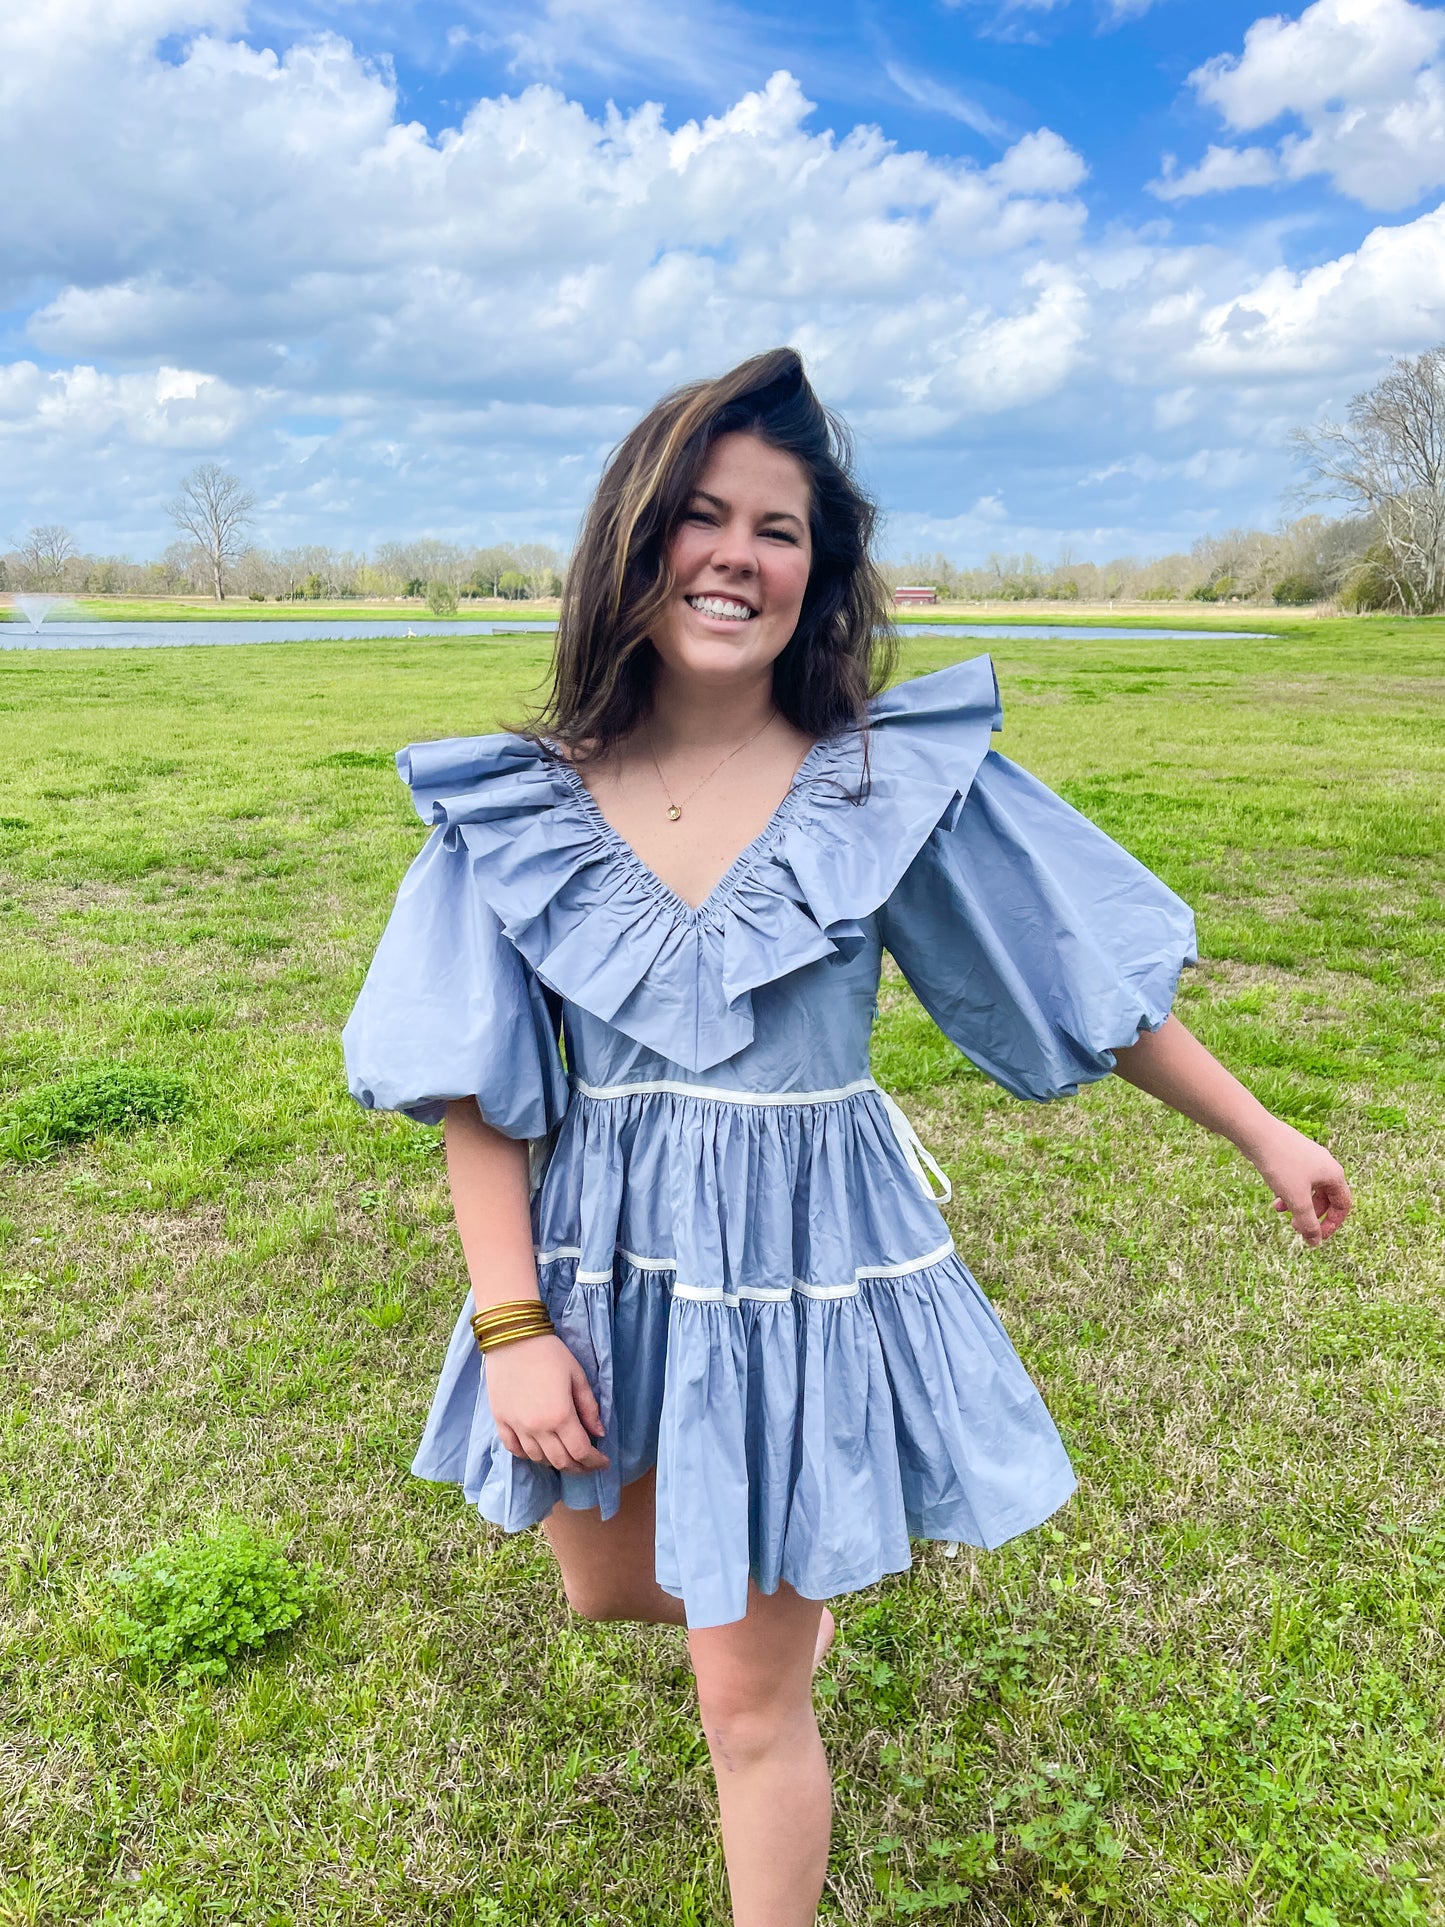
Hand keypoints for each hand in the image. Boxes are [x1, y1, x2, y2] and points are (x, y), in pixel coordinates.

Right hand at [483, 1331, 610, 1472]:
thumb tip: (599, 1432)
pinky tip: (538, 1451)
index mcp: (560, 1416)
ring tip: (565, 1455)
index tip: (604, 1461)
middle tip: (588, 1463)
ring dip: (555, 1462)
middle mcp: (537, 1428)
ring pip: (537, 1458)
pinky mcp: (500, 1421)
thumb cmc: (549, 1353)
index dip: (595, 1461)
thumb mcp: (577, 1376)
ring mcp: (516, 1426)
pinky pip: (514, 1449)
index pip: (581, 1452)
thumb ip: (589, 1408)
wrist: (511, 1338)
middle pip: (560, 1461)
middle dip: (578, 1467)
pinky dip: (528, 1455)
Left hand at [1247, 1122, 1351, 1246]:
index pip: (1343, 1205)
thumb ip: (1308, 1223)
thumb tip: (1316, 1242)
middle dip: (1311, 1214)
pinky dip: (1288, 1191)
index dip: (1332, 1224)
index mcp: (1333, 1174)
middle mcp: (1325, 1164)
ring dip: (1297, 1204)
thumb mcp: (1296, 1199)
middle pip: (1325, 1198)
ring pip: (1309, 1189)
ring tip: (1279, 1211)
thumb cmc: (1281, 1165)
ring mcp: (1309, 1157)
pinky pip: (1296, 1179)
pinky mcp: (1292, 1154)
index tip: (1317, 1236)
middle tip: (1294, 1226)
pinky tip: (1274, 1197)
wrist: (1257, 1133)